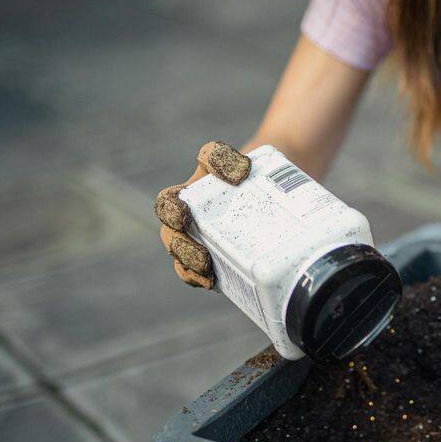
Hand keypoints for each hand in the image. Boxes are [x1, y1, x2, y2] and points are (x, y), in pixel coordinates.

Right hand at [154, 141, 251, 287]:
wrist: (272, 188)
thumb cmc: (245, 173)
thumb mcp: (234, 160)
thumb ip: (228, 158)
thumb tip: (240, 171)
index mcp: (185, 196)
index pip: (168, 201)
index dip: (171, 208)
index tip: (184, 212)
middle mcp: (186, 222)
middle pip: (170, 236)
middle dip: (180, 245)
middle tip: (198, 250)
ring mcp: (198, 242)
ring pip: (181, 257)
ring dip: (188, 263)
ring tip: (205, 267)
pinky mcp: (213, 260)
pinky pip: (195, 274)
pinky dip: (199, 279)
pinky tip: (211, 282)